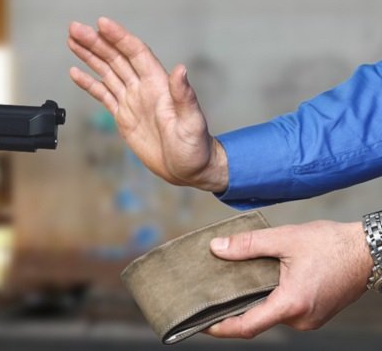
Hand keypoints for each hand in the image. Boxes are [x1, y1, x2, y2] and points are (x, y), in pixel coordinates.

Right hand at [68, 17, 227, 190]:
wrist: (188, 169)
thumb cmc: (195, 146)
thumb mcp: (192, 122)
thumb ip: (184, 96)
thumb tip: (180, 70)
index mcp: (158, 84)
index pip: (135, 53)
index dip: (119, 37)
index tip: (101, 24)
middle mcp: (143, 87)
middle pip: (116, 58)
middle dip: (95, 42)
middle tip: (74, 28)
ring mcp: (132, 100)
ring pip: (107, 72)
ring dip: (90, 56)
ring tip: (72, 40)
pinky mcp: (123, 115)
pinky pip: (103, 94)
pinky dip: (89, 83)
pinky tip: (75, 72)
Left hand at [205, 220, 371, 337]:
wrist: (369, 250)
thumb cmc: (331, 244)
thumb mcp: (284, 238)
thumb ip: (247, 245)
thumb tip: (216, 248)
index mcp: (291, 304)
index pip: (247, 326)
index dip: (221, 328)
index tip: (200, 324)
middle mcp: (301, 319)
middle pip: (257, 322)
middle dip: (232, 311)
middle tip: (208, 297)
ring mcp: (310, 319)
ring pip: (271, 315)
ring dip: (252, 303)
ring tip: (229, 285)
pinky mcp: (315, 313)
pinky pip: (284, 311)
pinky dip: (268, 300)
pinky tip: (256, 284)